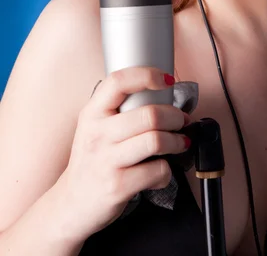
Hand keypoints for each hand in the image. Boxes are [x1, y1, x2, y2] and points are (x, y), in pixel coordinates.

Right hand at [55, 66, 190, 242]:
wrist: (72, 203)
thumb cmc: (93, 160)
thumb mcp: (96, 127)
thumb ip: (119, 109)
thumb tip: (160, 95)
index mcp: (92, 113)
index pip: (119, 82)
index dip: (147, 75)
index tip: (166, 80)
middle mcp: (97, 134)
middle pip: (150, 114)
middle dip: (175, 116)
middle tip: (181, 120)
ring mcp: (106, 161)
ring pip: (156, 140)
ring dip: (177, 141)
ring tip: (180, 142)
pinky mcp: (118, 186)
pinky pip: (157, 171)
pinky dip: (166, 171)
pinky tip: (160, 171)